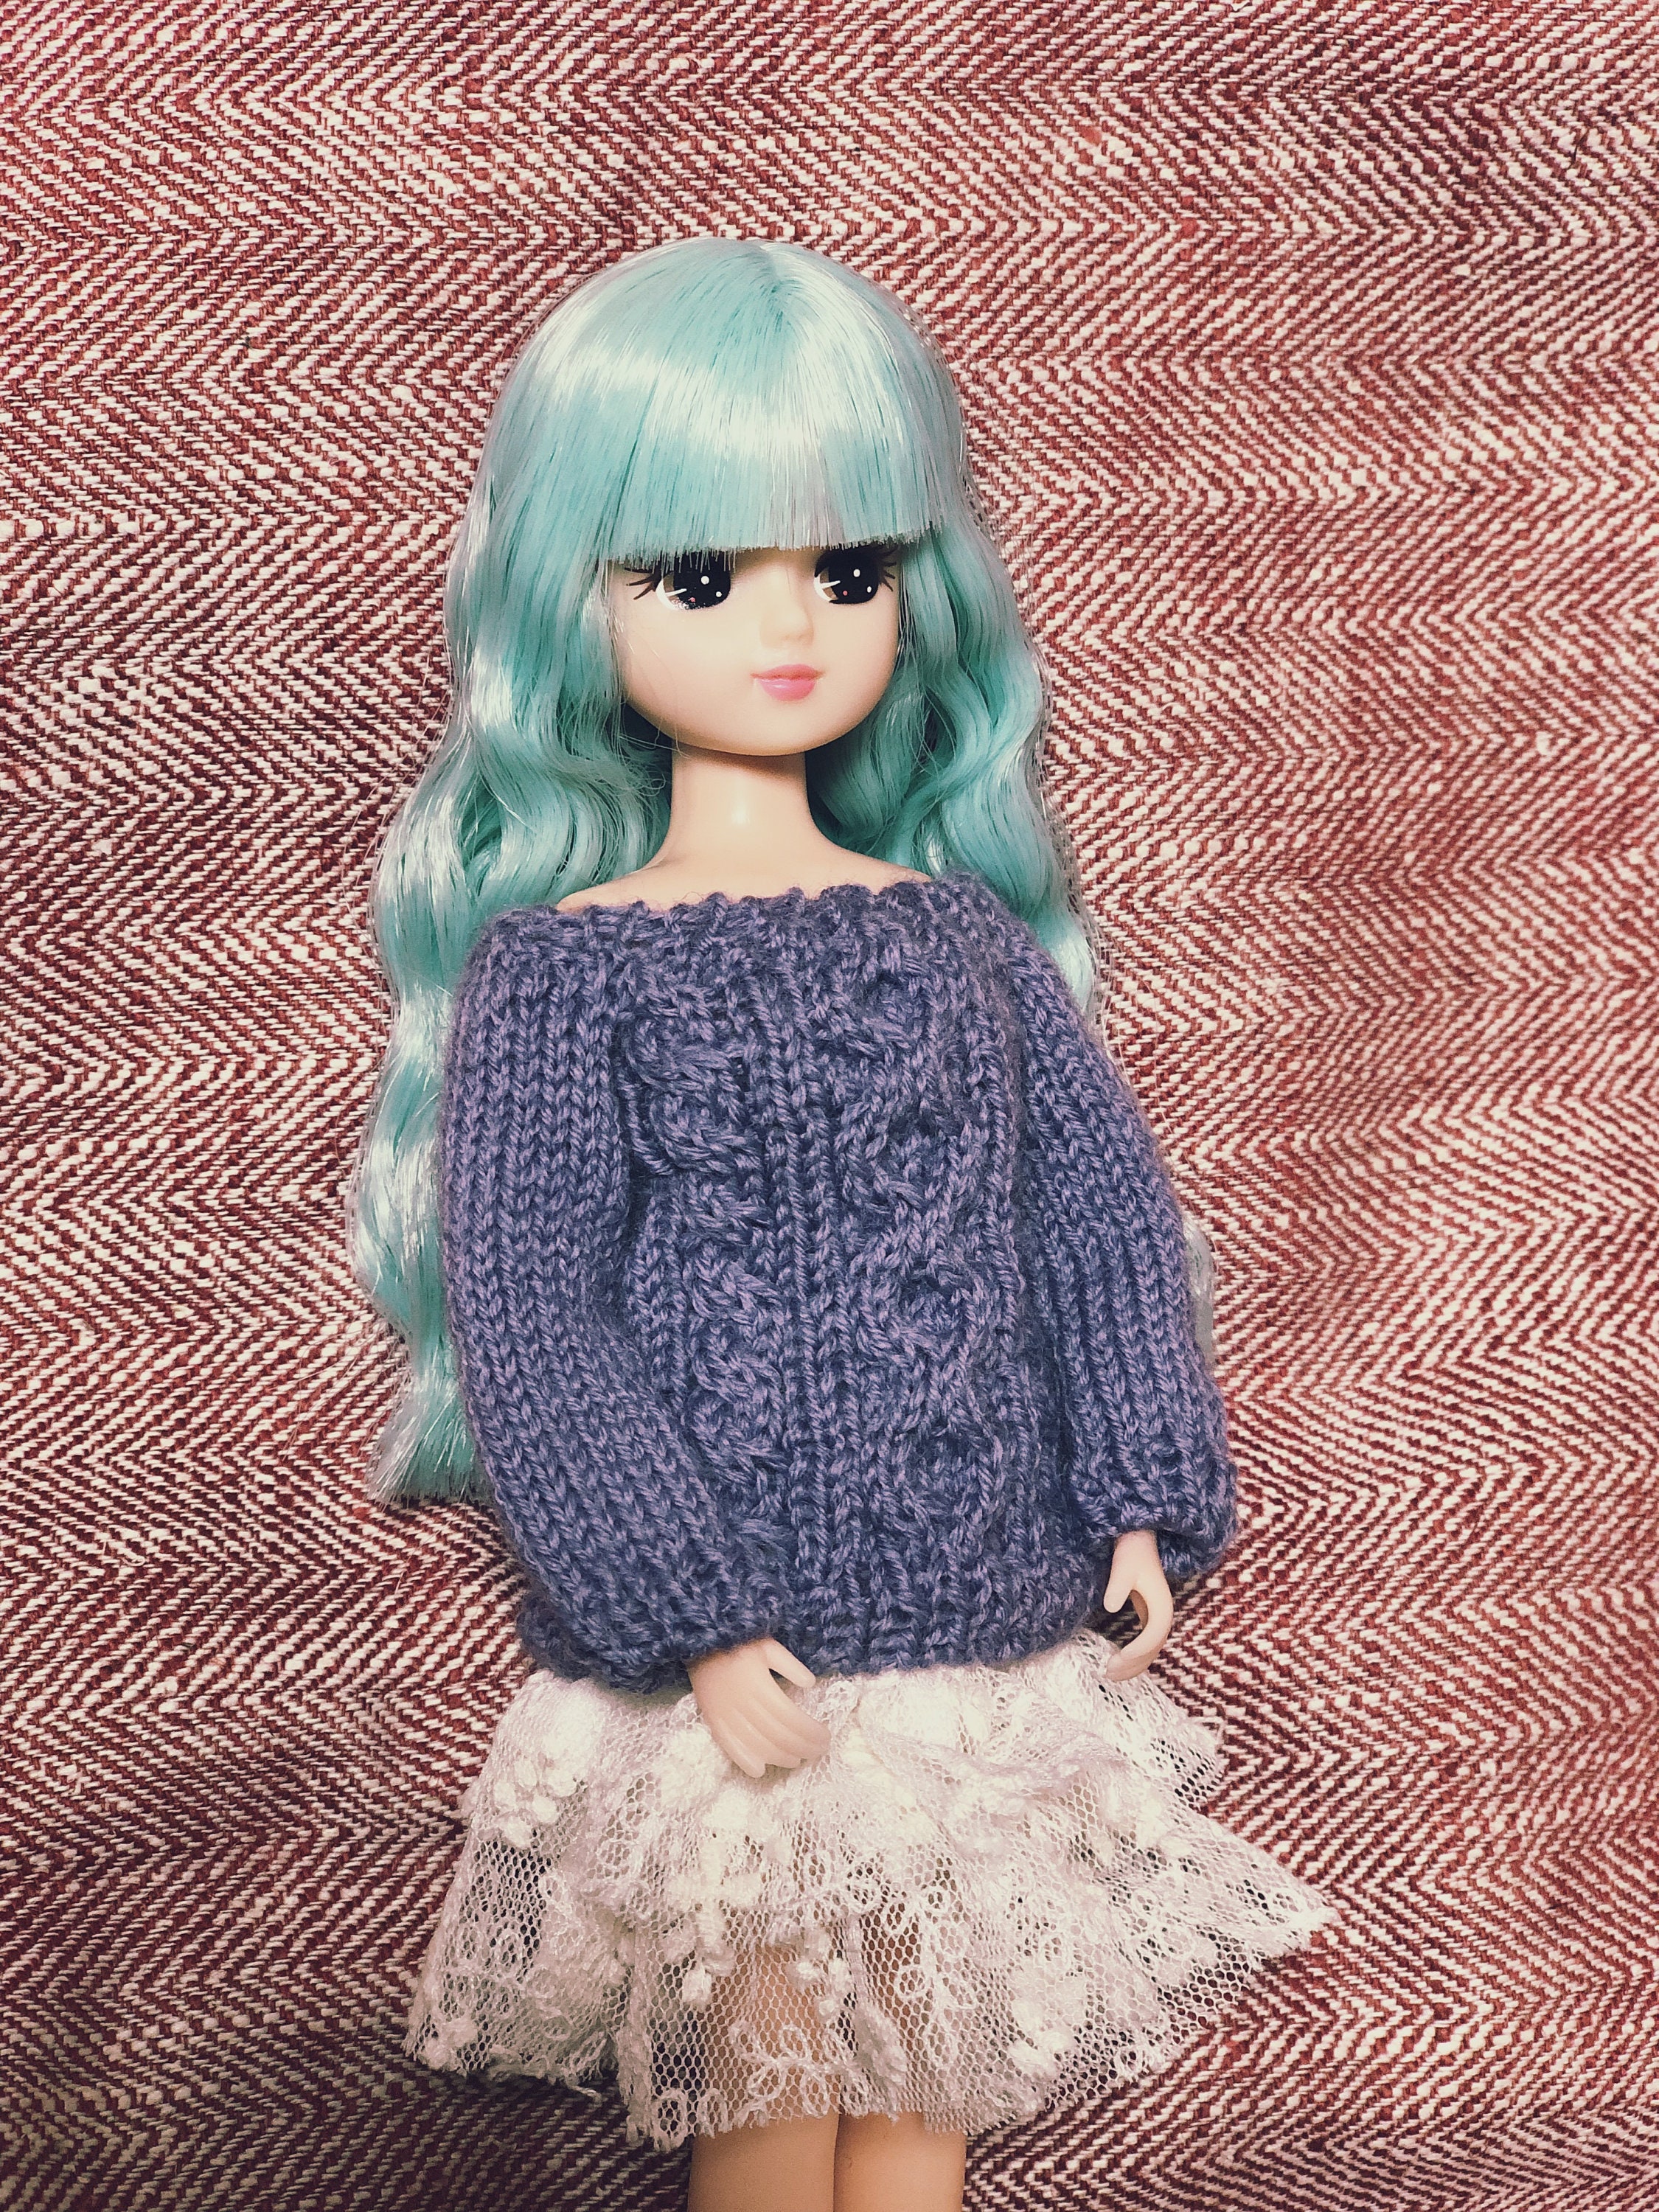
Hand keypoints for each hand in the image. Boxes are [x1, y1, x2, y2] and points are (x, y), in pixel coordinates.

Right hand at [687, 1637, 832, 1778]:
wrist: (700, 1643)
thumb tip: (810, 1683)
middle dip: (802, 1747)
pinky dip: (744, 1761)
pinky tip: (760, 1771)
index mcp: (759, 1685)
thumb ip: (790, 1664)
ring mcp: (725, 1715)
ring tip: (797, 1759)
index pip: (790, 1718)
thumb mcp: (768, 1645)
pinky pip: (729, 1747)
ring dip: (780, 1757)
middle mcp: (742, 1704)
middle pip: (777, 1735)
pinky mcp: (712, 1721)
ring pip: (757, 1745)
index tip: (825, 1737)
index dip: (810, 1732)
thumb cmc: (739, 1643)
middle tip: (818, 1752)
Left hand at [1102, 1529, 1172, 1679]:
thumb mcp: (1123, 1567)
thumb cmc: (1132, 1552)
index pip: (1153, 1635)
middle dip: (1132, 1664)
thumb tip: (1110, 1605)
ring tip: (1108, 1673)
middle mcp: (1164, 1615)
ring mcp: (1157, 1618)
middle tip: (1107, 1671)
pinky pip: (1145, 1645)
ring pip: (1150, 1651)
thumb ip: (1117, 1585)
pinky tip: (1116, 1662)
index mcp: (1163, 1605)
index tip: (1118, 1657)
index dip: (1138, 1649)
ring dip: (1133, 1666)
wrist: (1139, 1541)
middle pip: (1153, 1649)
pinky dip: (1133, 1657)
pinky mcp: (1149, 1618)